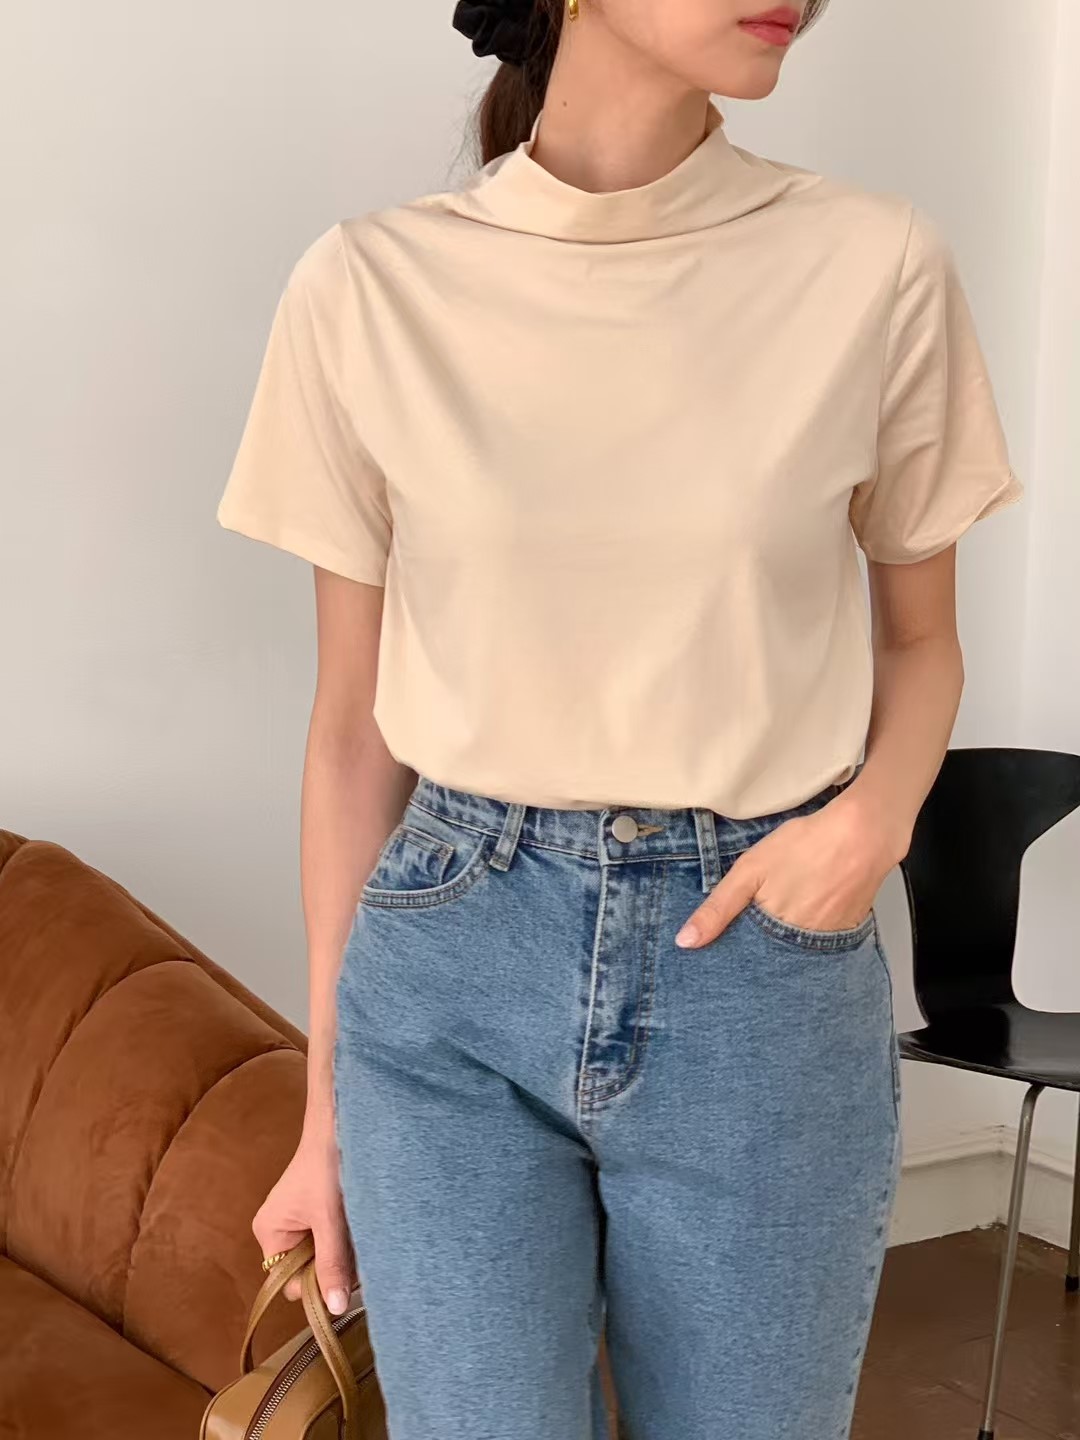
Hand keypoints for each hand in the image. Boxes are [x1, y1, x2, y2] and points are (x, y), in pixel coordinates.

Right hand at [251, 1121, 356, 1313]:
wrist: (341, 1122)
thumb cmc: (326, 1163)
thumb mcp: (330, 1218)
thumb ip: (331, 1263)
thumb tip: (334, 1310)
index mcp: (269, 1232)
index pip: (289, 1282)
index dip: (316, 1284)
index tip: (343, 1274)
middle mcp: (280, 1230)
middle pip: (307, 1271)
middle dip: (333, 1266)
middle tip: (355, 1247)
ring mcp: (300, 1221)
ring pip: (324, 1256)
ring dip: (344, 1251)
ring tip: (358, 1230)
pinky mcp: (319, 1213)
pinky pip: (332, 1240)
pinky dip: (347, 1237)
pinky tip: (358, 1224)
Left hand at [674, 792, 898, 947]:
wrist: (864, 834)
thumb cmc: (805, 846)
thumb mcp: (750, 870)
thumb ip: (718, 907)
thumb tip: (686, 942)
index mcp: (773, 934)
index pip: (745, 958)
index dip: (733, 951)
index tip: (720, 951)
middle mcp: (801, 946)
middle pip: (772, 956)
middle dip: (759, 949)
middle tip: (754, 926)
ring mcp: (828, 940)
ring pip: (797, 950)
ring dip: (785, 941)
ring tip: (781, 916)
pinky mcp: (848, 930)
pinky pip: (822, 941)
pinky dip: (811, 932)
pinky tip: (807, 910)